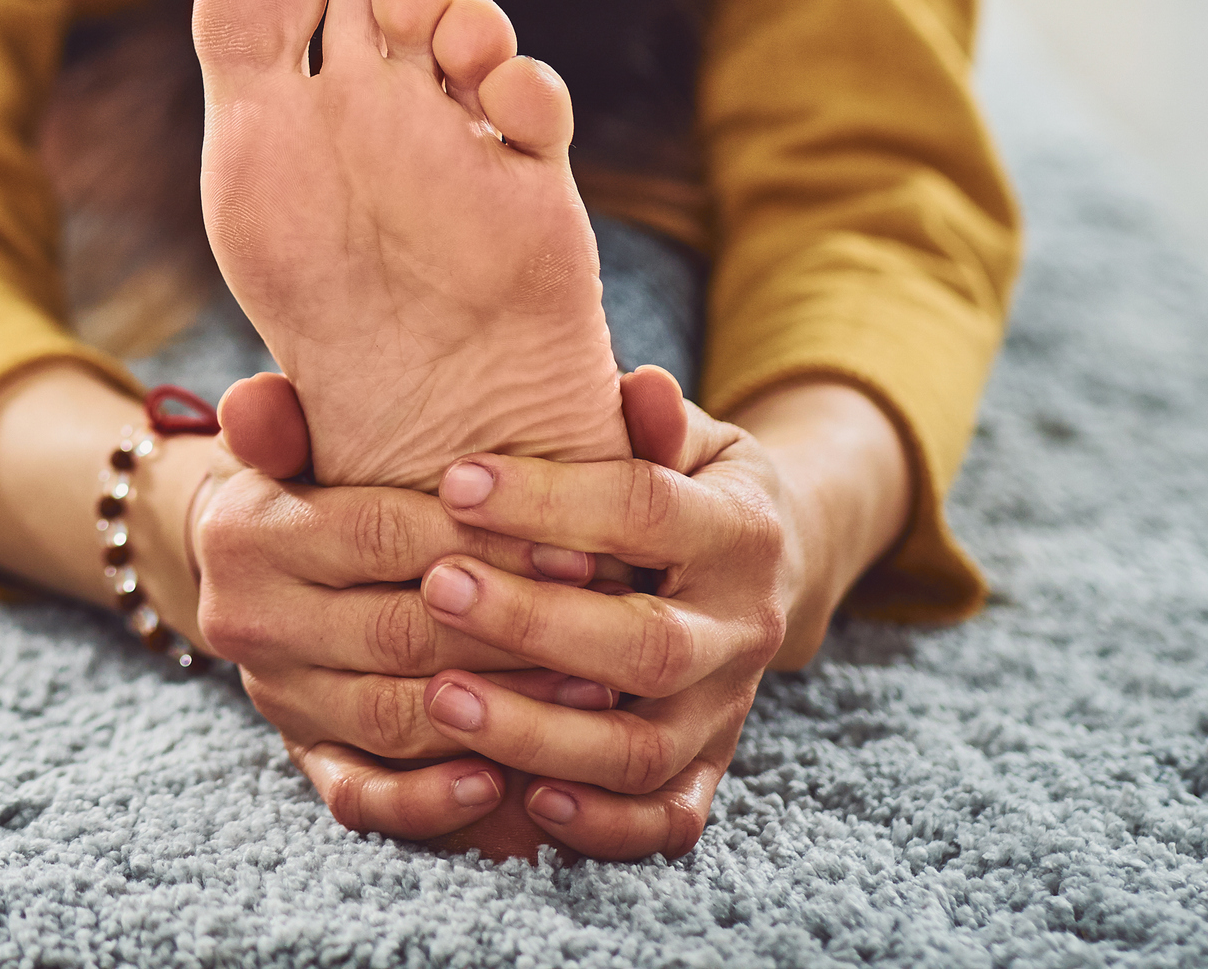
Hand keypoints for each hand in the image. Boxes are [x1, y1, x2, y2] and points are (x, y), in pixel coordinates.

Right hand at [187, 373, 621, 851]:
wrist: (252, 562)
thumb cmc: (323, 478)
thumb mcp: (319, 427)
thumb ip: (344, 404)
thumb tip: (335, 391)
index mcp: (248, 527)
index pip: (382, 534)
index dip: (489, 540)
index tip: (581, 541)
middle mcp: (248, 617)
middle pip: (397, 630)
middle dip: (513, 630)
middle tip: (608, 622)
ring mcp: (275, 696)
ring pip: (392, 716)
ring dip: (497, 710)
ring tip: (589, 692)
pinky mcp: (301, 756)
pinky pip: (360, 795)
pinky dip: (428, 799)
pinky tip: (498, 782)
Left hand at [403, 372, 910, 859]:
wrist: (771, 560)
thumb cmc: (685, 478)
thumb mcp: (683, 431)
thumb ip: (648, 416)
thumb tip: (635, 385)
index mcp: (739, 528)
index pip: (646, 512)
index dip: (551, 500)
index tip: (454, 480)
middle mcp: (745, 627)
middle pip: (646, 648)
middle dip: (534, 624)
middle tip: (436, 588)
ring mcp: (730, 708)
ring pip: (643, 748)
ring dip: (539, 732)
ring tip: (442, 698)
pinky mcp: (712, 766)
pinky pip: (667, 818)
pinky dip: (602, 823)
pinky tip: (525, 799)